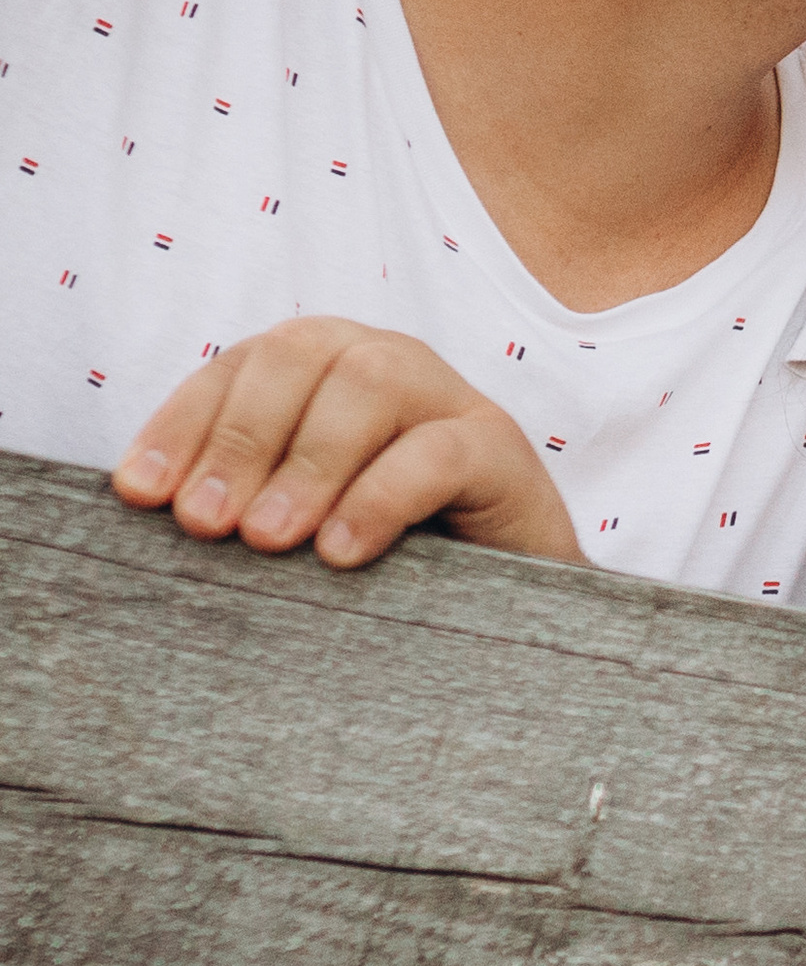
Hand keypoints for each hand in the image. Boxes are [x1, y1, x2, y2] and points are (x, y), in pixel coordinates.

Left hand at [112, 317, 580, 569]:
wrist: (503, 611)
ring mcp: (451, 400)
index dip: (185, 421)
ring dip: (307, 461)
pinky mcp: (502, 451)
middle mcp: (387, 363)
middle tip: (204, 522)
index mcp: (326, 368)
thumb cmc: (385, 562)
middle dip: (240, 437)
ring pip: (372, 382)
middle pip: (302, 354)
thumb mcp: (299, 524)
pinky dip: (381, 496)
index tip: (141, 492)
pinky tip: (341, 551)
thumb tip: (157, 509)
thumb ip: (240, 502)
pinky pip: (440, 452)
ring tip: (268, 539)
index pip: (243, 364)